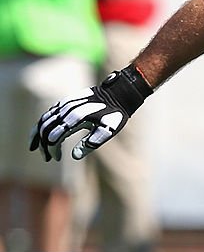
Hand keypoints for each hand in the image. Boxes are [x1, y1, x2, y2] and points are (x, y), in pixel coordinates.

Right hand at [30, 66, 151, 160]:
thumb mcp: (108, 130)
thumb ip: (92, 143)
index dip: (52, 150)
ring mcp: (65, 104)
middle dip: (43, 145)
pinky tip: (41, 132)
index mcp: (75, 118)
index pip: (54, 137)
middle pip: (45, 130)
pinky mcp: (66, 101)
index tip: (57, 158)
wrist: (119, 93)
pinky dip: (41, 123)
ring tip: (35, 148)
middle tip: (48, 158)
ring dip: (37, 135)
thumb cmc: (114, 114)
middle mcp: (67, 110)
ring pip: (43, 120)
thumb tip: (74, 155)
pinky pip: (48, 113)